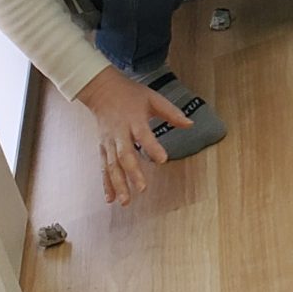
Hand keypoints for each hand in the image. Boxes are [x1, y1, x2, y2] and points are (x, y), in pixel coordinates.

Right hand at [77, 65, 189, 205]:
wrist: (102, 90)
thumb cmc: (131, 95)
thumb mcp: (153, 98)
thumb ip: (171, 112)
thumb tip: (190, 124)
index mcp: (134, 119)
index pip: (143, 135)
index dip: (152, 147)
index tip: (162, 159)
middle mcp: (120, 133)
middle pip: (125, 155)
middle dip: (133, 173)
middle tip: (142, 189)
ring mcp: (109, 142)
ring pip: (112, 165)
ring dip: (118, 184)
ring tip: (125, 201)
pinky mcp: (102, 148)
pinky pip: (103, 168)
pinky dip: (106, 184)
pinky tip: (110, 199)